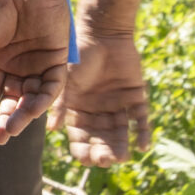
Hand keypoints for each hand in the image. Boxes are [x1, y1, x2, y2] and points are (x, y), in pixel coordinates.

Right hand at [0, 0, 70, 143]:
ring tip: (12, 128)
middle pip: (10, 99)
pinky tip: (32, 110)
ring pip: (31, 97)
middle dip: (4, 118)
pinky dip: (44, 100)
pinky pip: (52, 86)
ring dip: (23, 114)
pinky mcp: (56, 60)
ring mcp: (36, 64)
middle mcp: (16, 66)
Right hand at [61, 27, 150, 166]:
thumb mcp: (66, 81)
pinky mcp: (135, 98)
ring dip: (121, 145)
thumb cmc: (79, 56)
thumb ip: (61, 105)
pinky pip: (140, 119)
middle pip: (100, 138)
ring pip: (120, 132)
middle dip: (102, 150)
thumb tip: (51, 129)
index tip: (86, 160)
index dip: (82, 149)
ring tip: (122, 158)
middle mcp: (97, 112)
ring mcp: (117, 106)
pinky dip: (142, 132)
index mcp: (78, 110)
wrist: (103, 34)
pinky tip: (143, 146)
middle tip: (105, 160)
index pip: (79, 136)